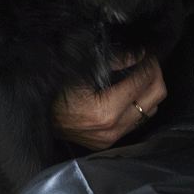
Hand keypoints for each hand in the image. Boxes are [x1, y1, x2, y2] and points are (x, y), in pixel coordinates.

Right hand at [52, 56, 166, 149]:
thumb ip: (114, 61)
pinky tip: (132, 92)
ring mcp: (111, 139)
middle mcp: (112, 129)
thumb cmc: (56, 91)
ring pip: (151, 110)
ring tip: (141, 74)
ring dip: (150, 90)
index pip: (143, 81)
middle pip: (156, 97)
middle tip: (148, 61)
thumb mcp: (82, 71)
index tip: (146, 51)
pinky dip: (140, 104)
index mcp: (106, 112)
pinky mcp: (108, 143)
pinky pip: (137, 121)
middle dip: (155, 74)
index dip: (149, 62)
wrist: (38, 117)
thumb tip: (138, 54)